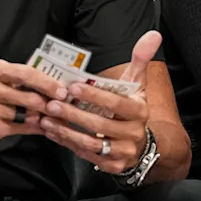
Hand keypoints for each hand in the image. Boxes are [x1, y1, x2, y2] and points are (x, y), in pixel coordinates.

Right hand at [0, 59, 67, 143]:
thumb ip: (20, 78)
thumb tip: (52, 83)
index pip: (27, 74)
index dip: (48, 83)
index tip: (62, 90)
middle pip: (30, 97)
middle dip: (50, 103)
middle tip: (64, 106)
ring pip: (28, 115)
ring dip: (45, 117)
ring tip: (57, 116)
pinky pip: (22, 128)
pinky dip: (36, 127)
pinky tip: (44, 126)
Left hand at [39, 31, 159, 173]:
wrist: (141, 143)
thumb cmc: (131, 107)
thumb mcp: (137, 84)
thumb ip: (141, 59)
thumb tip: (153, 34)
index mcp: (140, 110)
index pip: (116, 103)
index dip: (94, 96)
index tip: (73, 87)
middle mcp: (134, 133)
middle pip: (100, 125)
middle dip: (74, 115)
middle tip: (53, 104)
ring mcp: (124, 152)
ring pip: (91, 144)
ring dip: (66, 131)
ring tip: (47, 119)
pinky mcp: (114, 166)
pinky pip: (87, 156)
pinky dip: (68, 144)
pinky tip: (53, 133)